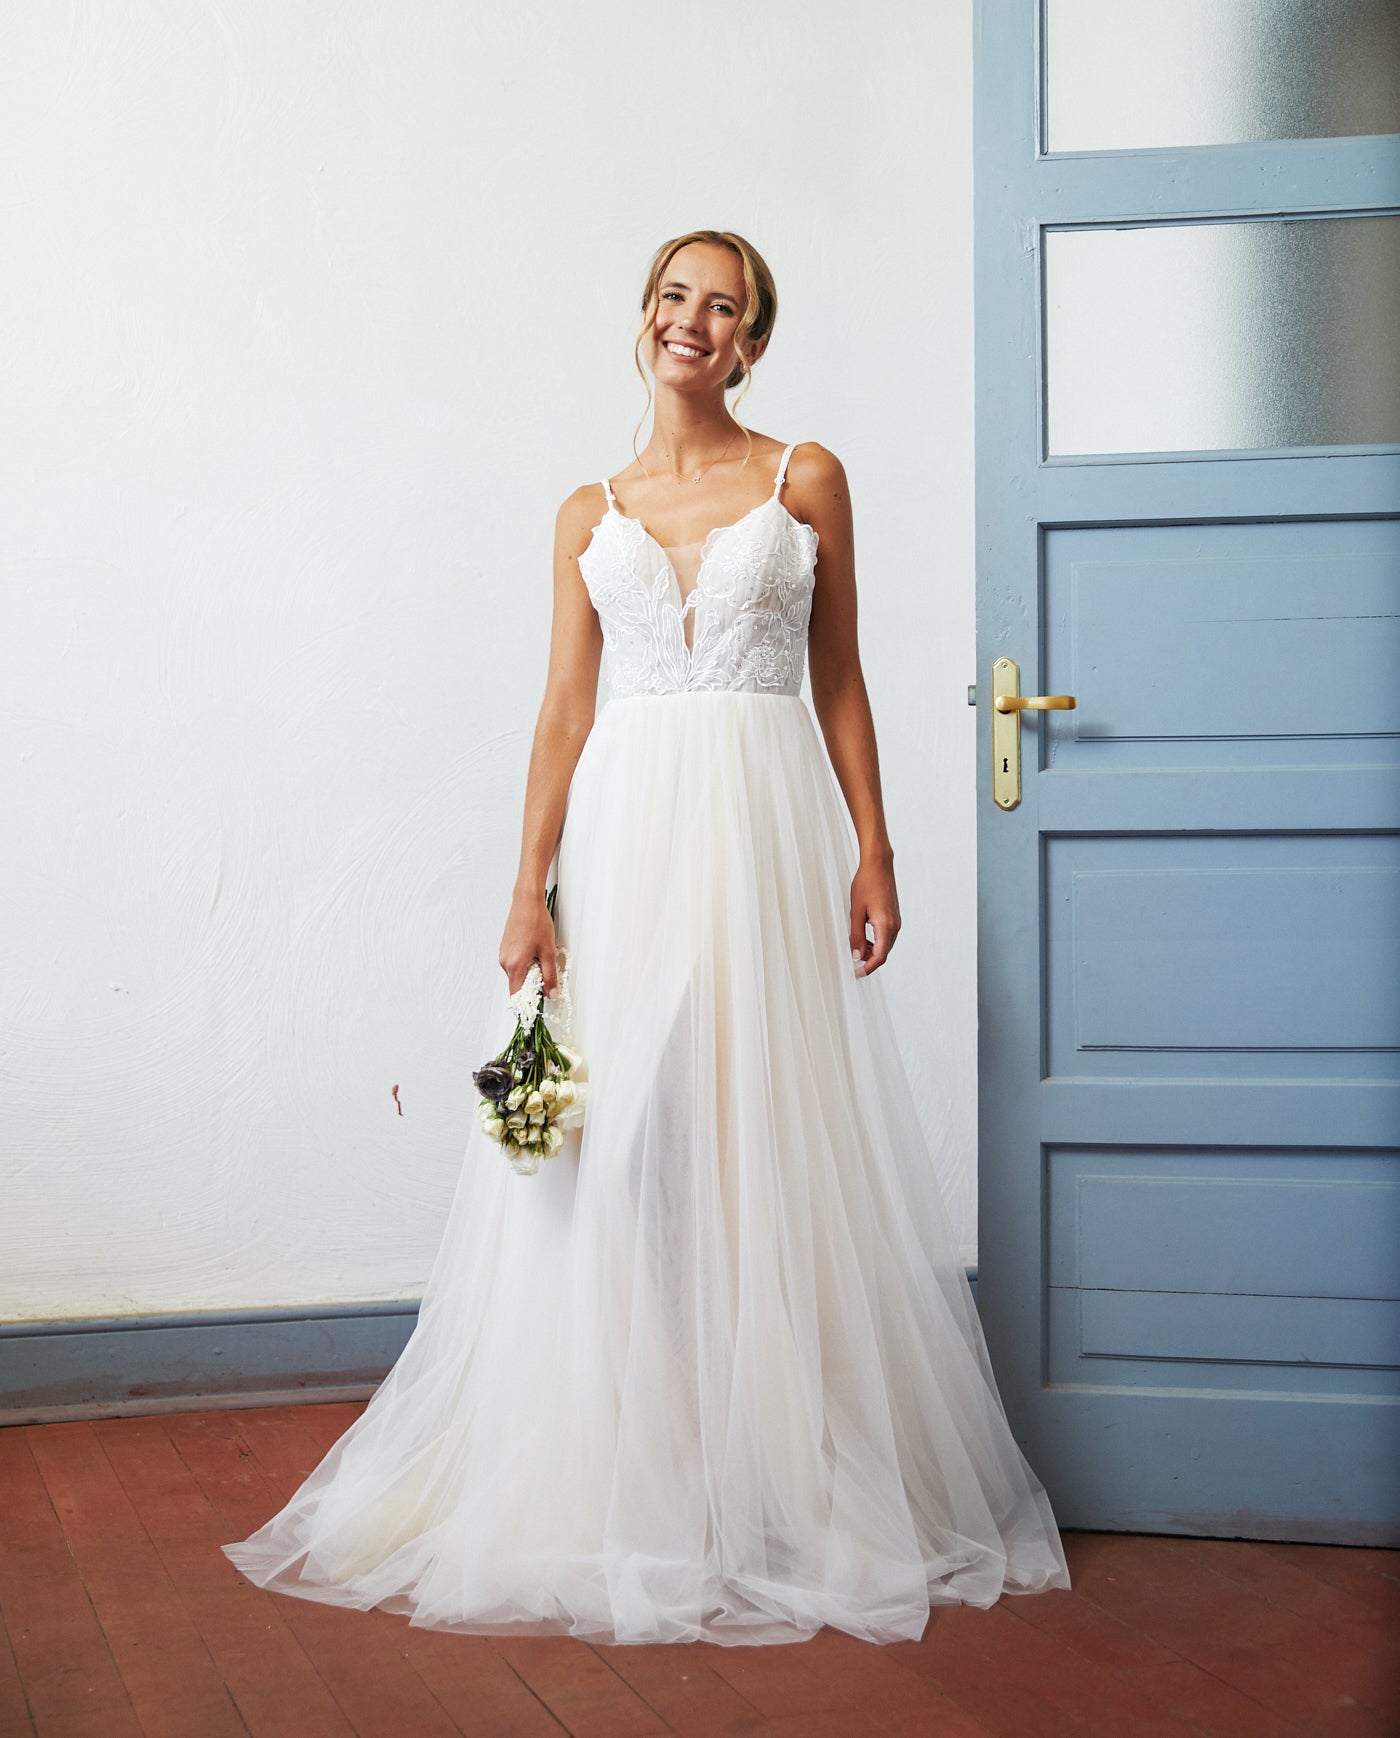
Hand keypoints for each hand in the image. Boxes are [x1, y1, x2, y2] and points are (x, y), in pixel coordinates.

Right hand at [499, 893, 558, 997]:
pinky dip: (524, 964)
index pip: (517, 995)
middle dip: (531, 985)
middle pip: (517, 984)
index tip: (538, 1004)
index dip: (527, 1002)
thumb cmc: (537, 923)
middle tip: (546, 975)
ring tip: (541, 958)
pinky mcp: (505, 948)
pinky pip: (514, 963)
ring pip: (516, 973)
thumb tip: (551, 994)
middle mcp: (504, 962)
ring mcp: (503, 954)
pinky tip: (534, 952)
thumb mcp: (548, 952)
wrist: (526, 902)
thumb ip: (550, 976)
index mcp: (514, 965)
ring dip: (528, 973)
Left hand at [850, 858, 899, 976]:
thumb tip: (855, 956)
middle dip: (868, 961)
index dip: (867, 968)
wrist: (879, 865)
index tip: (856, 974)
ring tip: (855, 949)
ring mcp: (896, 921)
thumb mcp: (856, 912)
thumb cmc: (866, 884)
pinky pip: (886, 936)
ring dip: (871, 952)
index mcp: (886, 926)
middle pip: (883, 953)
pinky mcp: (894, 917)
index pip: (879, 957)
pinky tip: (863, 939)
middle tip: (851, 963)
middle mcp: (895, 926)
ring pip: (885, 946)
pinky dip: (875, 942)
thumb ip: (856, 936)